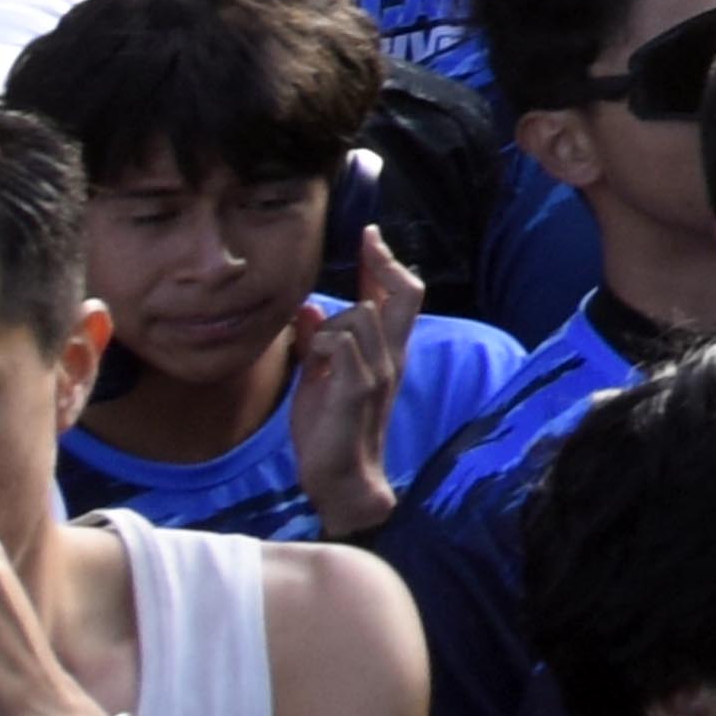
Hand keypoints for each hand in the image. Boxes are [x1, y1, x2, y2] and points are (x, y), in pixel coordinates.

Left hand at [285, 225, 425, 541]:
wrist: (341, 478)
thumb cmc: (330, 431)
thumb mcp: (319, 379)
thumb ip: (318, 344)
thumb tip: (309, 308)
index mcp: (385, 354)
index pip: (399, 298)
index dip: (386, 264)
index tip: (371, 236)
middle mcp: (391, 358)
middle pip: (406, 295)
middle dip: (384, 264)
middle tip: (370, 243)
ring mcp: (379, 372)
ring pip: (360, 315)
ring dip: (332, 323)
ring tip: (315, 352)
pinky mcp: (358, 389)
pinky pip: (341, 344)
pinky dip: (321, 345)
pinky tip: (313, 364)